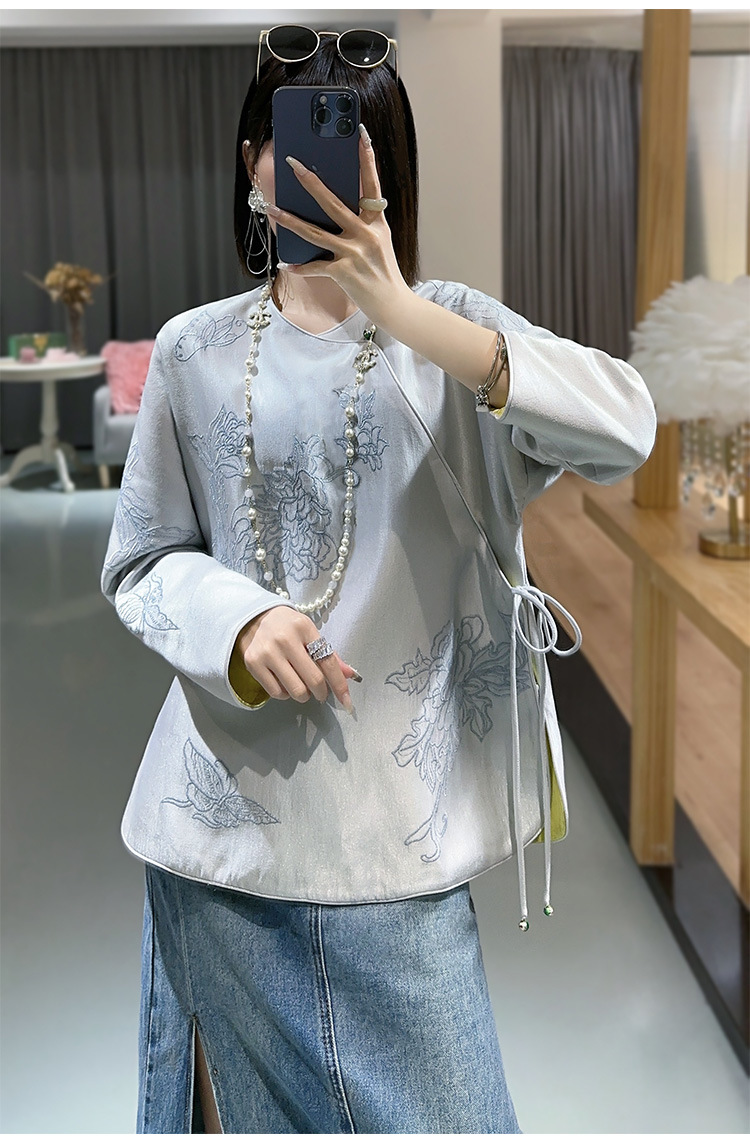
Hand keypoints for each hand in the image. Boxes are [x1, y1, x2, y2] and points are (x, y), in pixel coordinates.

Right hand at [236, 607, 357, 712]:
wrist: (254, 619)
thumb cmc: (288, 628)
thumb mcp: (310, 633)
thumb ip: (329, 654)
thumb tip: (350, 675)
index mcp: (304, 628)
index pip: (327, 662)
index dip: (339, 684)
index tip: (347, 702)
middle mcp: (285, 639)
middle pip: (313, 679)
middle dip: (321, 693)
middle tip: (320, 693)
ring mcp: (267, 652)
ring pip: (296, 690)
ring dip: (304, 695)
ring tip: (302, 686)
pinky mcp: (253, 664)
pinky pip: (277, 692)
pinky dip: (286, 694)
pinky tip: (286, 683)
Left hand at [270, 125, 409, 327]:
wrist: (395, 306)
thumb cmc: (384, 275)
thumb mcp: (379, 242)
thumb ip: (362, 225)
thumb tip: (332, 210)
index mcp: (377, 223)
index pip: (372, 184)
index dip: (366, 158)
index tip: (360, 134)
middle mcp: (366, 234)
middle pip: (333, 202)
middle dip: (310, 181)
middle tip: (292, 163)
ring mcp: (355, 253)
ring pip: (315, 233)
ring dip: (290, 220)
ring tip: (272, 208)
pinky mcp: (344, 273)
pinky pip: (315, 267)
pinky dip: (299, 266)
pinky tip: (285, 263)